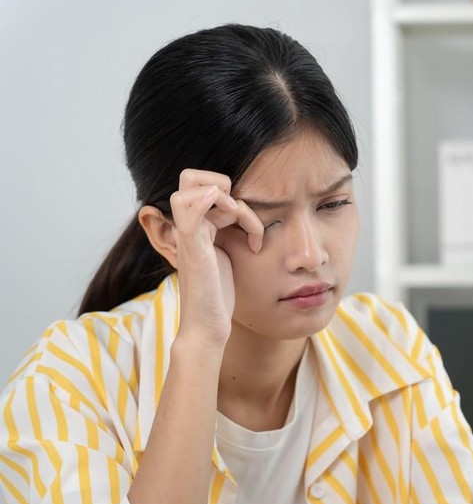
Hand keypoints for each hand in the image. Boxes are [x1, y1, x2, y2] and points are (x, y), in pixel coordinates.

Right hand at [167, 169, 264, 349]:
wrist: (207, 326)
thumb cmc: (221, 294)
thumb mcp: (231, 254)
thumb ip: (233, 231)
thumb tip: (248, 214)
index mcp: (199, 225)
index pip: (207, 186)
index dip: (234, 196)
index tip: (253, 227)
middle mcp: (189, 226)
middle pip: (190, 177)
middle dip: (222, 184)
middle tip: (241, 214)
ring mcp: (188, 236)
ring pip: (191, 189)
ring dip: (227, 200)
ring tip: (245, 228)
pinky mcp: (192, 249)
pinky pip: (189, 213)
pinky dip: (206, 202)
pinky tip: (232, 215)